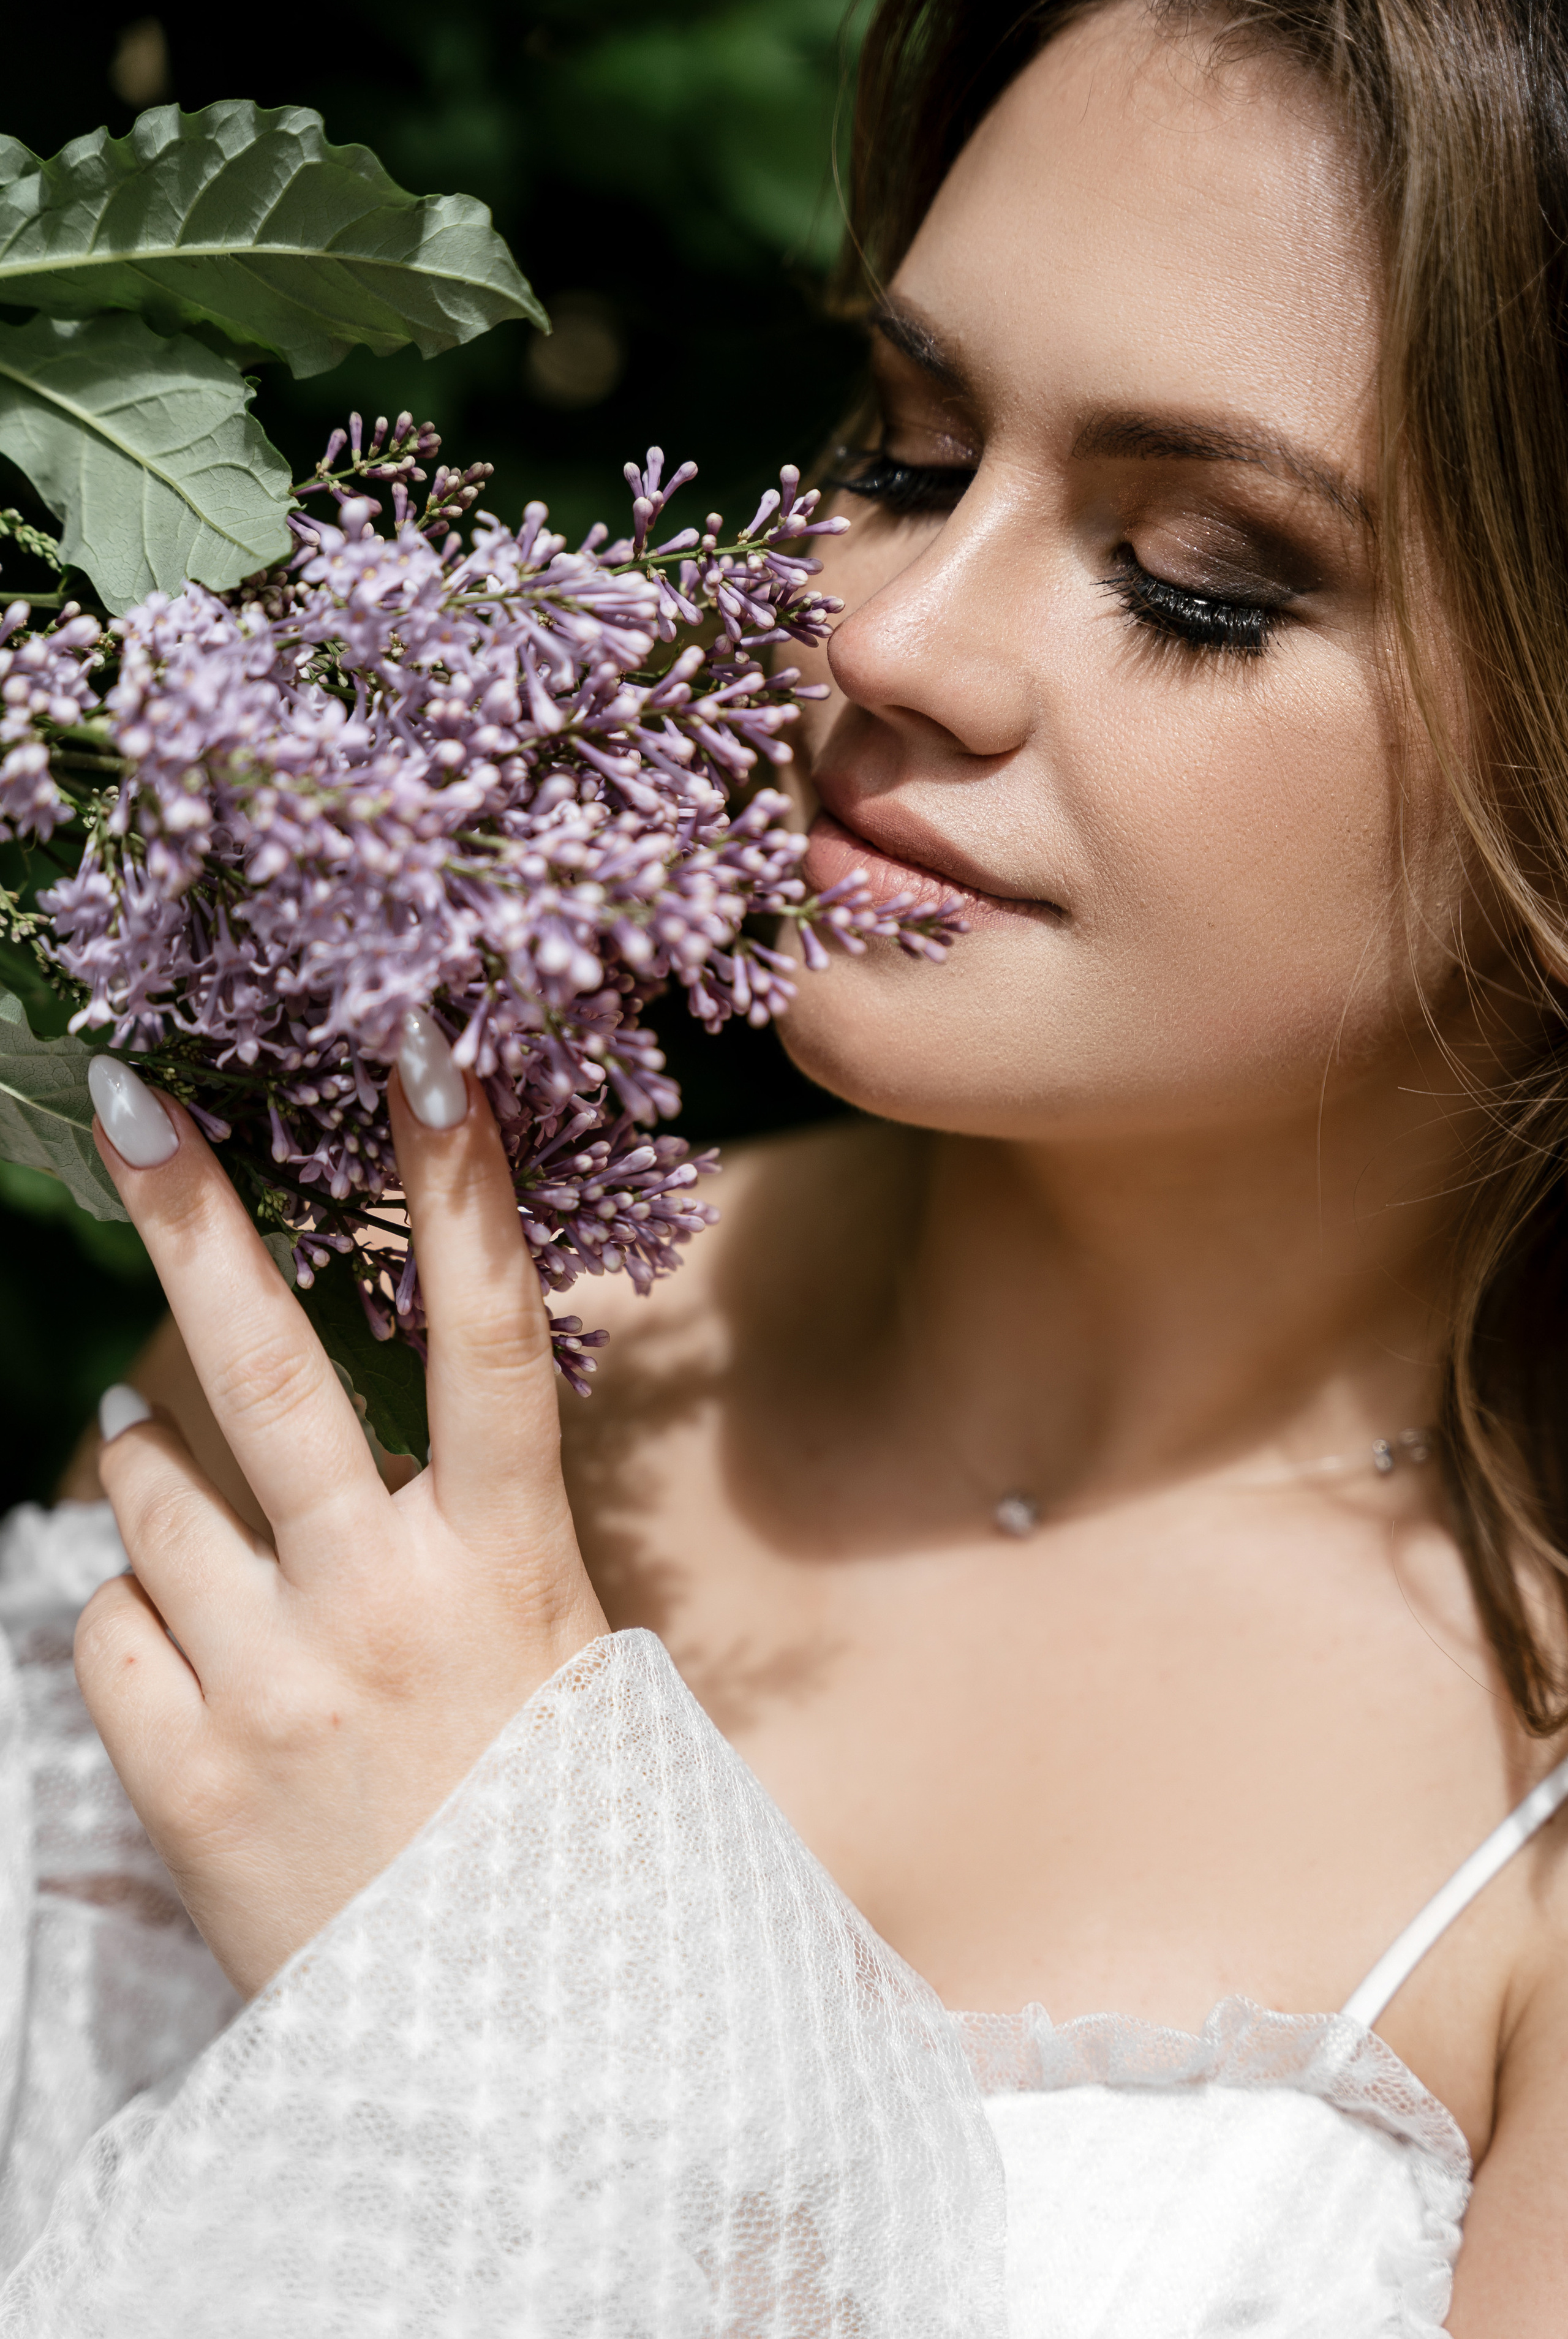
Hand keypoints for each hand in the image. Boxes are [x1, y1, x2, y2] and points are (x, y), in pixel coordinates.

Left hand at [74, 1039, 607, 1996]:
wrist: (511, 2060)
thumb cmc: (547, 1828)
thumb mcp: (551, 1662)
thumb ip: (449, 1536)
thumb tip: (309, 1425)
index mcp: (509, 1572)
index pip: (493, 1339)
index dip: (462, 1186)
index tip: (425, 1051)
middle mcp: (383, 1610)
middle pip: (271, 1378)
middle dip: (195, 1224)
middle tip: (131, 1101)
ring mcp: (272, 1690)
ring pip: (149, 1495)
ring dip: (148, 1456)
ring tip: (165, 1447)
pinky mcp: (179, 1778)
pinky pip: (102, 1625)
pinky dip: (128, 1610)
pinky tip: (184, 1640)